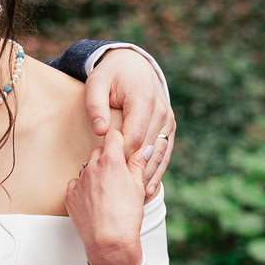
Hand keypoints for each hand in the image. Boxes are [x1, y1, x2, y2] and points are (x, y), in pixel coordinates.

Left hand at [66, 128, 146, 264]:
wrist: (109, 241)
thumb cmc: (127, 215)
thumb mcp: (138, 186)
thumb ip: (138, 164)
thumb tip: (143, 149)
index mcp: (110, 161)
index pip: (112, 136)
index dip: (119, 140)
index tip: (123, 147)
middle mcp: (92, 167)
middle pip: (98, 151)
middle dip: (107, 158)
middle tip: (118, 173)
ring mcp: (79, 181)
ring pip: (87, 168)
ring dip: (95, 172)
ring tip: (107, 191)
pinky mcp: (70, 196)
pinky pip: (76, 184)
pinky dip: (84, 188)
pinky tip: (94, 200)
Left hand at [82, 46, 176, 193]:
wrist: (134, 66)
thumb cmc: (111, 76)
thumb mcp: (96, 83)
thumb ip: (95, 105)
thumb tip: (101, 130)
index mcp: (142, 99)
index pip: (133, 136)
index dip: (122, 158)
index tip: (110, 176)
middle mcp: (160, 110)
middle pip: (147, 147)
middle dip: (135, 171)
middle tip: (121, 194)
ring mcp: (167, 120)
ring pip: (159, 153)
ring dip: (149, 176)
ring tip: (138, 198)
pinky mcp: (169, 127)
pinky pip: (165, 152)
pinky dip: (158, 170)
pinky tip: (149, 188)